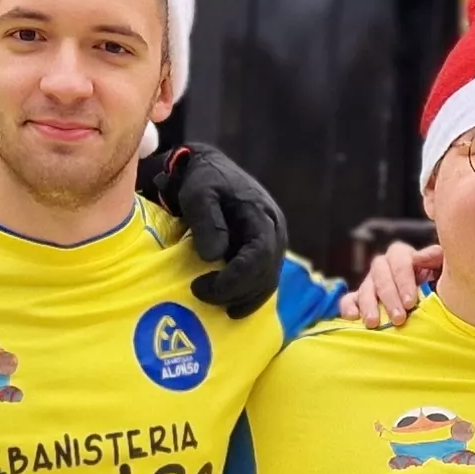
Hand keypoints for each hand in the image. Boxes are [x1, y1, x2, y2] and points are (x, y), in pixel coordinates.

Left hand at [143, 143, 285, 317]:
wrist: (210, 169)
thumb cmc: (203, 181)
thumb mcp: (198, 195)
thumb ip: (207, 222)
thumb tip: (213, 256)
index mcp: (263, 216)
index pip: (259, 257)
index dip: (234, 279)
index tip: (201, 287)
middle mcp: (276, 233)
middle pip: (265, 276)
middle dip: (233, 292)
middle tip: (199, 293)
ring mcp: (273, 245)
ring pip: (266, 284)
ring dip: (241, 299)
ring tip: (211, 301)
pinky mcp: (264, 254)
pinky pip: (262, 282)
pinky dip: (246, 296)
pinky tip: (226, 305)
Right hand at [337, 240, 434, 327]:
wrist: (434, 310)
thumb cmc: (441, 288)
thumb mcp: (444, 271)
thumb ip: (436, 258)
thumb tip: (419, 257)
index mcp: (403, 257)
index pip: (399, 261)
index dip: (404, 280)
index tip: (411, 302)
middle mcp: (384, 267)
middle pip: (381, 276)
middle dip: (389, 298)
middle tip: (399, 318)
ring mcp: (370, 283)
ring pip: (365, 288)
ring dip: (369, 305)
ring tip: (374, 323)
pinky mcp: (359, 299)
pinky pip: (348, 300)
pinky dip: (348, 307)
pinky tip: (353, 317)